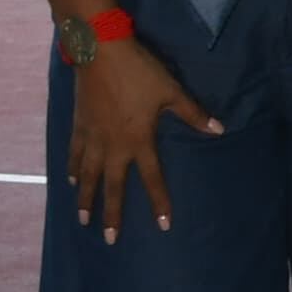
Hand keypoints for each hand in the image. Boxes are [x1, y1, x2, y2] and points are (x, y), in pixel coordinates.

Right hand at [66, 35, 217, 242]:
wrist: (100, 52)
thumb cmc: (140, 72)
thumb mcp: (172, 92)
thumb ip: (194, 114)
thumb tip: (219, 130)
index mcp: (139, 141)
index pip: (152, 179)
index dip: (159, 203)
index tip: (163, 226)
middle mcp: (113, 146)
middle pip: (112, 187)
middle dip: (111, 214)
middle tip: (109, 239)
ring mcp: (92, 138)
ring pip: (88, 176)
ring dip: (86, 198)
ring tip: (83, 219)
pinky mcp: (78, 126)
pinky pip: (75, 154)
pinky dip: (73, 168)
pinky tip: (72, 179)